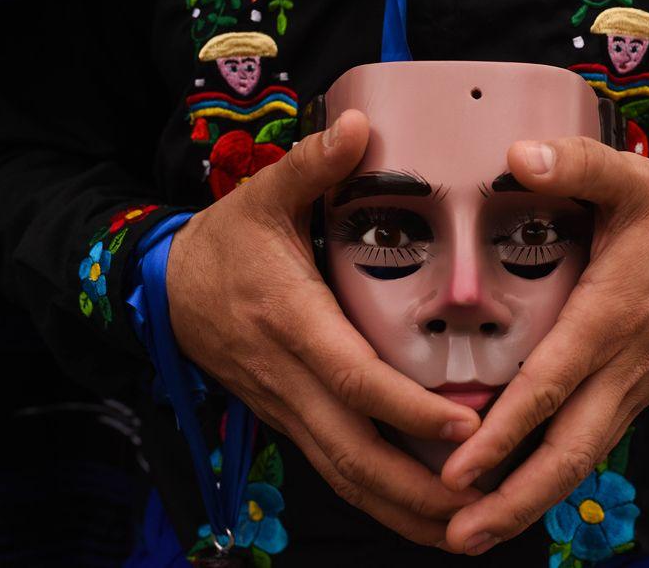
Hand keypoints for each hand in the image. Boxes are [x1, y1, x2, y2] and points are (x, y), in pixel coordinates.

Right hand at [167, 111, 483, 547]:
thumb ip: (311, 165)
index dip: (409, 409)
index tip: (468, 428)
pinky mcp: (290, 420)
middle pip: (354, 453)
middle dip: (418, 490)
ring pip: (345, 477)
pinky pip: (337, 470)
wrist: (164, 289)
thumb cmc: (225, 242)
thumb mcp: (262, 196)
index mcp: (292, 323)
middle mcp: (290, 379)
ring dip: (403, 510)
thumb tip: (360, 122)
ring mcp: (288, 408)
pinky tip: (422, 512)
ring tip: (466, 529)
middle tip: (485, 504)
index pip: (355, 379)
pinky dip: (380, 498)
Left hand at [439, 138, 648, 553]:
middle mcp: (622, 367)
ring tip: (475, 533)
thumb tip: (516, 153)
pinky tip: (519, 490)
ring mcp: (634, 387)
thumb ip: (579, 165)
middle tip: (457, 535)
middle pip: (569, 453)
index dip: (504, 434)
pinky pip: (593, 443)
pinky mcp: (638, 391)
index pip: (549, 387)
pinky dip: (556, 476)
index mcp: (610, 318)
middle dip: (514, 501)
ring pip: (583, 458)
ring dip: (531, 500)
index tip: (458, 473)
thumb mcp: (637, 181)